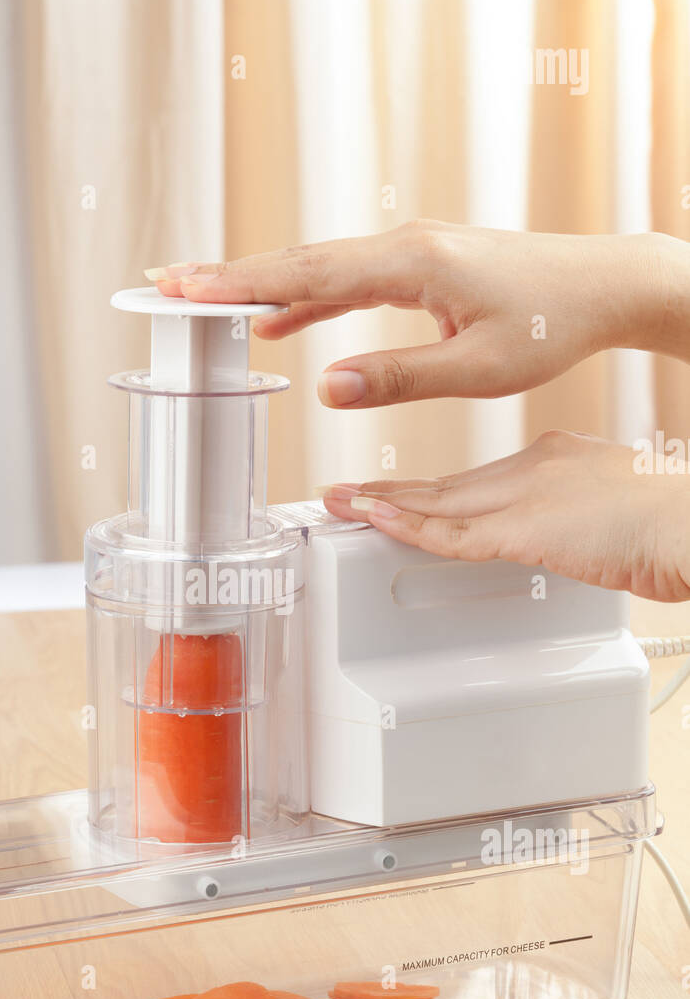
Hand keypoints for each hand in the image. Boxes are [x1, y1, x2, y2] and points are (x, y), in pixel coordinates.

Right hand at [146, 223, 689, 406]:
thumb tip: (327, 386)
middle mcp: (403, 246)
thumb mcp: (477, 369)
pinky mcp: (417, 267)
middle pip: (296, 260)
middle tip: (162, 285)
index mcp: (411, 264)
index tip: (185, 288)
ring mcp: (408, 252)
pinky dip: (304, 296)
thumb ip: (399, 378)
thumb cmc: (550, 323)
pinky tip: (280, 319)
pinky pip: (345, 280)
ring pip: (315, 267)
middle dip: (227, 276)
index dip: (239, 283)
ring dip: (259, 284)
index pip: (306, 272)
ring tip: (201, 298)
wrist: (600, 286)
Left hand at [322, 431, 689, 601]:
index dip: (432, 489)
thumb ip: (578, 523)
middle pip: (448, 485)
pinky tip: (378, 523)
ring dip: (384, 506)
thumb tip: (572, 542)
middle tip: (348, 492)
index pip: (477, 476)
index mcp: (557, 457)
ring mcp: (527, 496)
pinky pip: (454, 533)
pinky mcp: (526, 529)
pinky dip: (410, 528)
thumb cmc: (674, 523)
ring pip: (439, 503)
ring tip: (342, 505)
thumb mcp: (616, 515)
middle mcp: (534, 467)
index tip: (402, 494)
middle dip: (394, 493)